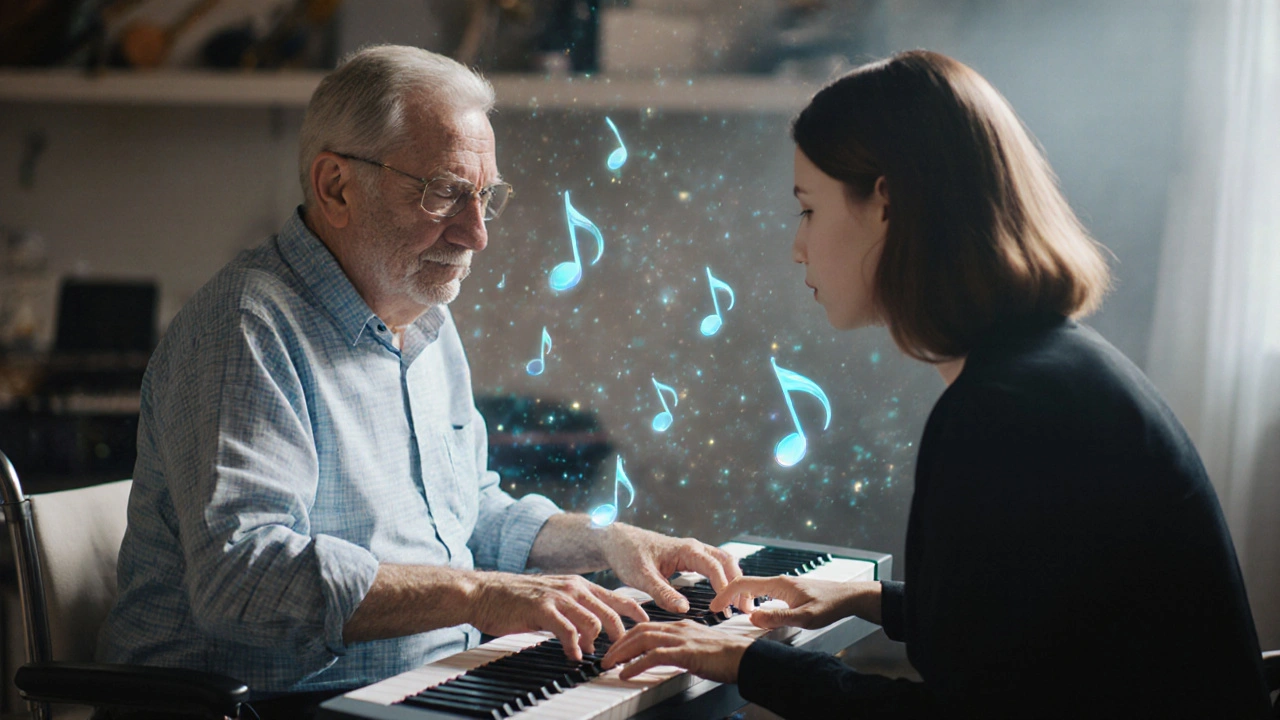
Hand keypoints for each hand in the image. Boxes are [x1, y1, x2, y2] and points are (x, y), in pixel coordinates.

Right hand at [467, 572, 647, 660]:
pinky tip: (573, 656)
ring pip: (593, 621)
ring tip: (592, 656)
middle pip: (609, 611)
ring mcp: (558, 596)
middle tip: (619, 652)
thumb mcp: (552, 598)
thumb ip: (573, 610)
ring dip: (595, 643)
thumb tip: (590, 632)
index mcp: (577, 584)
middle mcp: (572, 587)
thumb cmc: (516, 598)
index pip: (615, 596)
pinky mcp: (543, 608)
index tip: (646, 623)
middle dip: (619, 635)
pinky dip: (574, 646)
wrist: (485, 592)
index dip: (634, 610)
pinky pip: (568, 630)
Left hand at [600, 524, 742, 613]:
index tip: (729, 608)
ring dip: (734, 580)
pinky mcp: (690, 558)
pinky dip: (726, 578)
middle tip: (745, 608)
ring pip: (724, 562)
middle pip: (727, 563)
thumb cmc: (627, 555)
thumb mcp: (642, 577)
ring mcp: (694, 551)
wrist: (617, 541)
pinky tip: (726, 595)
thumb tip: (684, 609)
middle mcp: (694, 548)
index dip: (725, 588)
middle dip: (738, 584)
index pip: (714, 567)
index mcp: (686, 550)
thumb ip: (662, 593)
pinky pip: (715, 565)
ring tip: (740, 604)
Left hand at [601, 620, 752, 682]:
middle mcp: (680, 628)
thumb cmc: (731, 657)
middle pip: (641, 630)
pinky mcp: (685, 652)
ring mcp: (682, 639)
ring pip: (643, 640)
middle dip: (620, 642)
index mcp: (683, 626)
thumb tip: (672, 659)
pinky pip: (653, 656)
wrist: (747, 658)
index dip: (631, 636)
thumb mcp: (702, 650)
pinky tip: (625, 673)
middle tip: (606, 657)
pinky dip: (635, 664)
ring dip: (622, 652)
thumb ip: (686, 650)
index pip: (649, 626)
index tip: (619, 648)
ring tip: (609, 664)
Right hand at [709, 577, 880, 629]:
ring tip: (738, 616)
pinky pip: (764, 593)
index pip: (743, 584)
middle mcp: (779, 581)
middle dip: (730, 598)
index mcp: (778, 584)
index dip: (725, 595)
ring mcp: (783, 585)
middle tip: (721, 613)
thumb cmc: (830, 605)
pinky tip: (758, 612)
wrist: (848, 597)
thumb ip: (777, 618)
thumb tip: (753, 618)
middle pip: (745, 584)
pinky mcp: (788, 591)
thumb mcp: (804, 617)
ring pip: (755, 589)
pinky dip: (754, 601)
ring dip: (742, 600)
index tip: (714, 607)